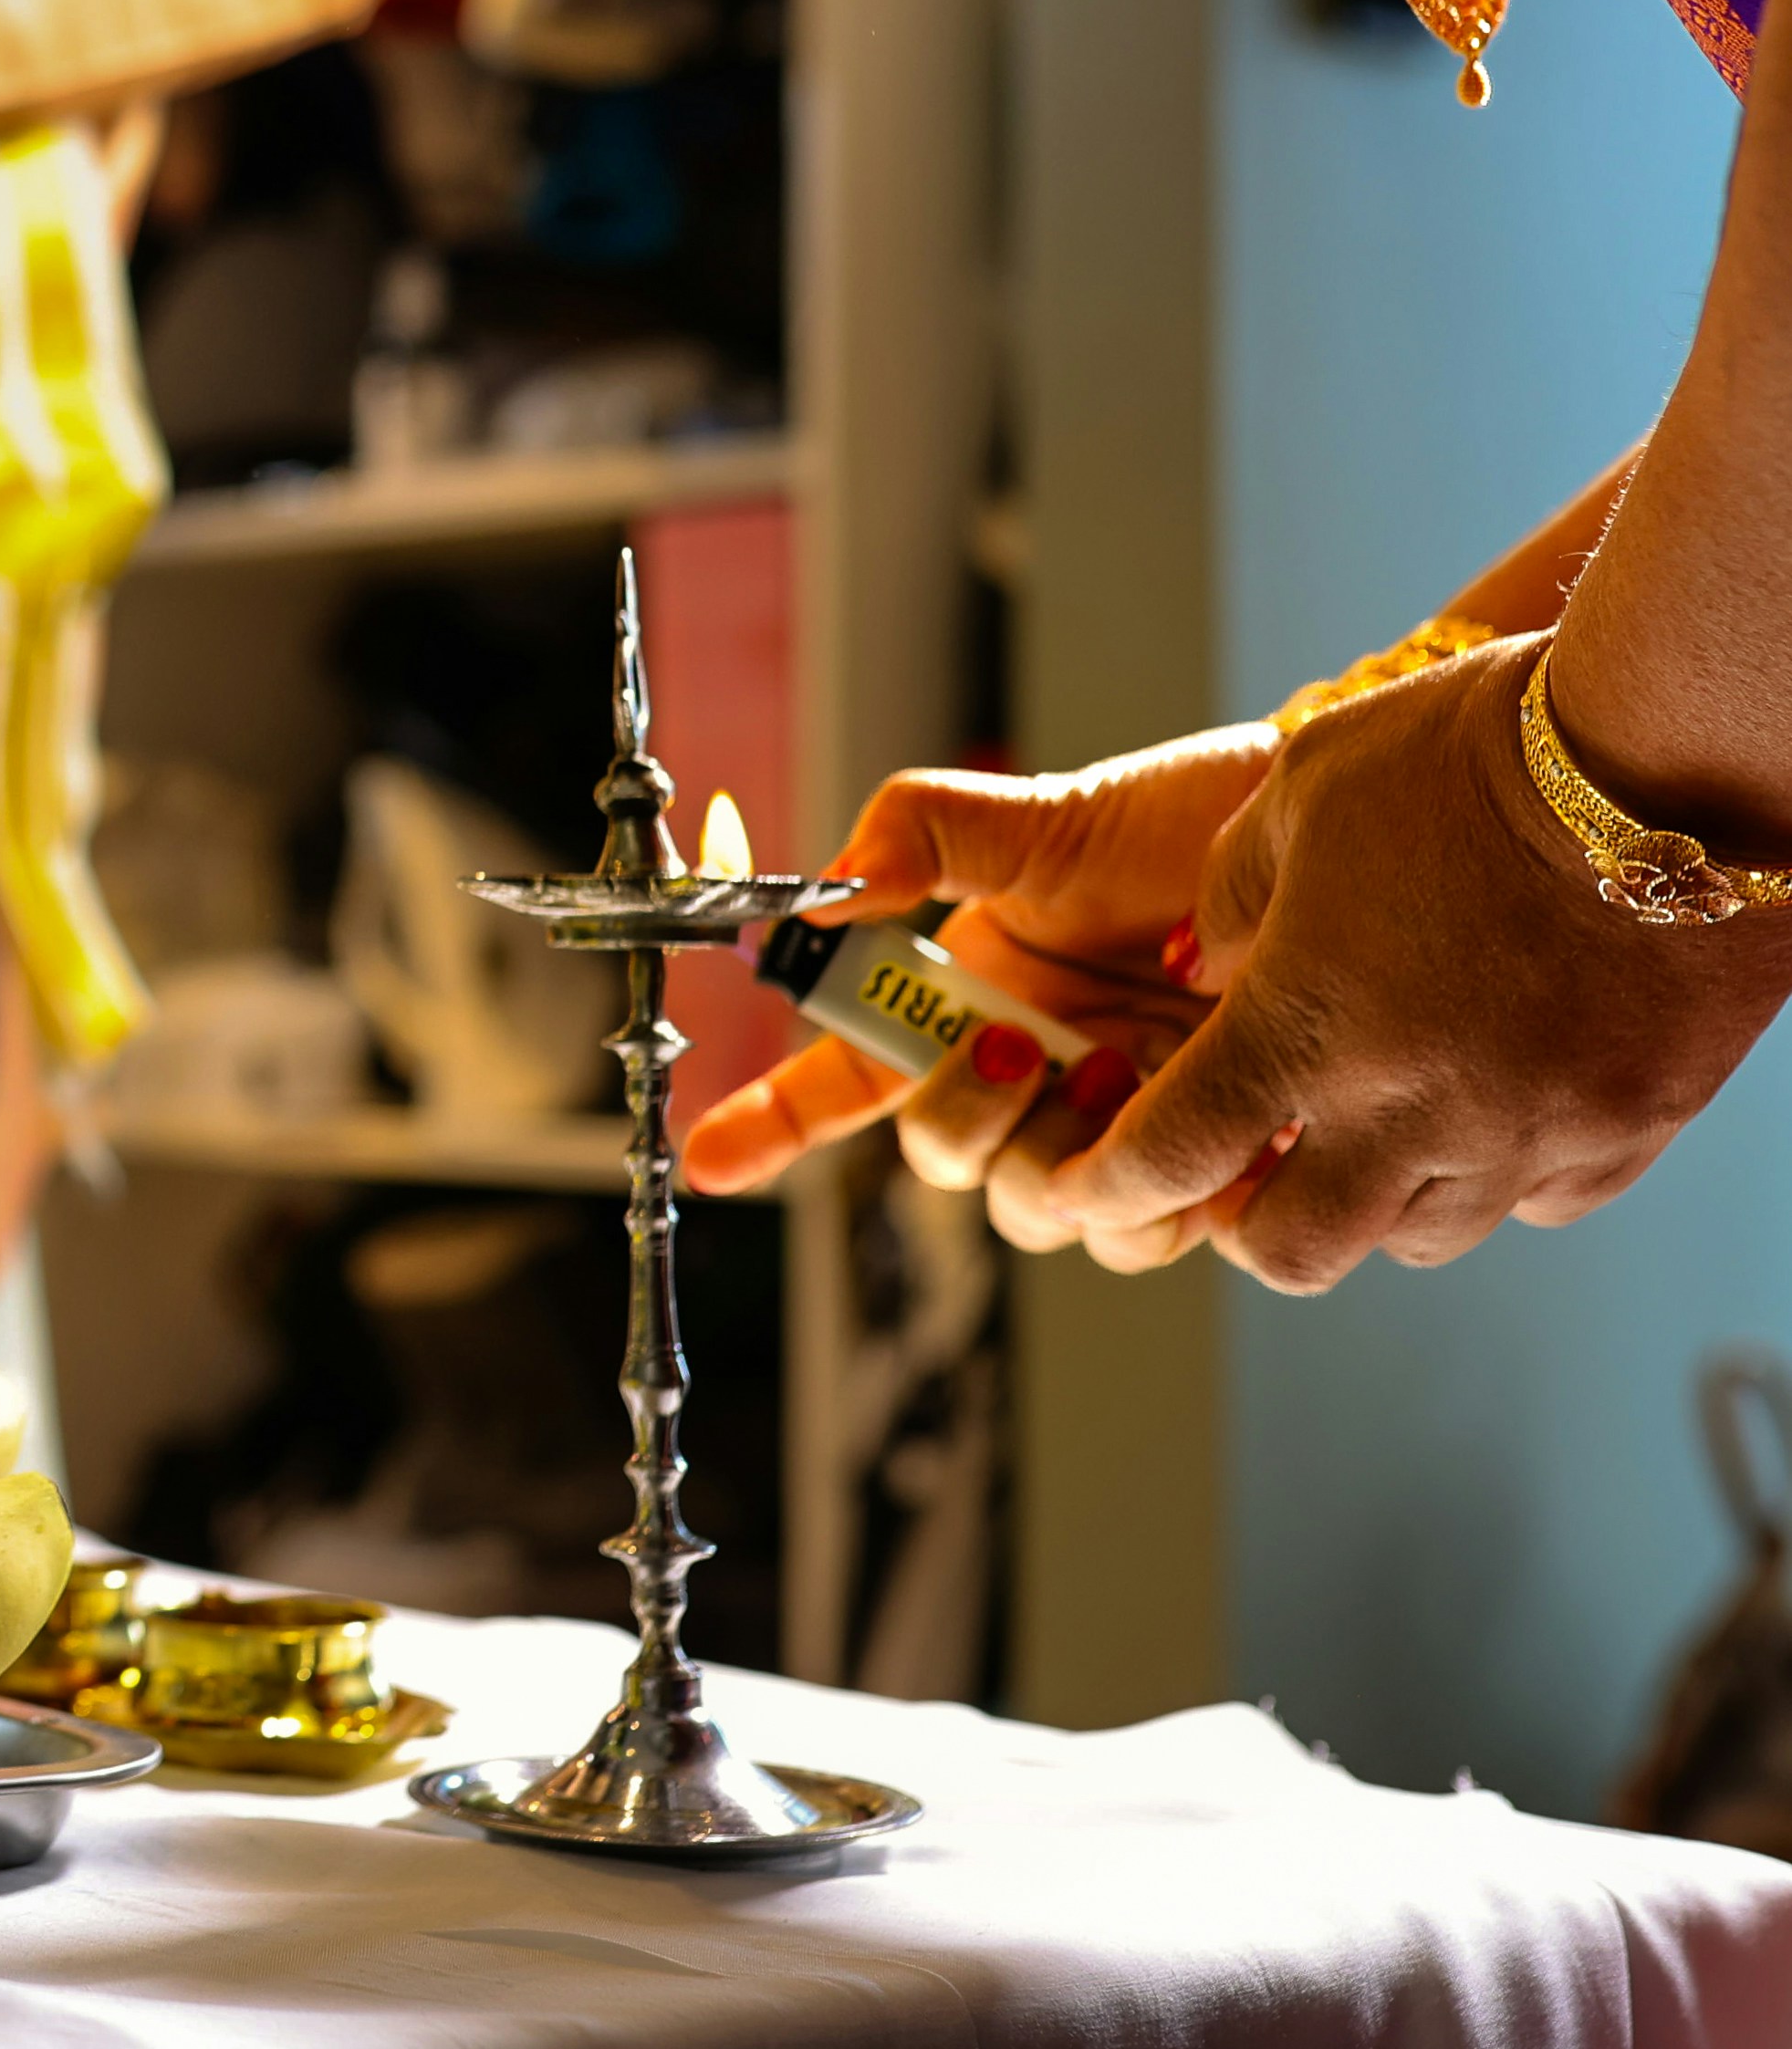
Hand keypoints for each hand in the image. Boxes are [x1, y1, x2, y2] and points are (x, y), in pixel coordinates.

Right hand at [678, 725, 1273, 1255]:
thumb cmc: (1190, 823)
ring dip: (1068, 1160)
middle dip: (963, 1121)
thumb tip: (828, 891)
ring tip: (1126, 1075)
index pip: (847, 1077)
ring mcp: (1115, 1126)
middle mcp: (1029, 1076)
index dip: (769, 1123)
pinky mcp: (1204, 1163)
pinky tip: (1203, 1120)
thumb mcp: (1044, 816)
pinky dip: (1167, 1195)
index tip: (706, 1160)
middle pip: (942, 1158)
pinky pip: (1150, 1232)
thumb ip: (921, 831)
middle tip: (1019, 1053)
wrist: (1341, 855)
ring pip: (1042, 1212)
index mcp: (969, 1002)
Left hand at [1042, 636, 1791, 1288]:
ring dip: (1370, 1200)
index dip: (1107, 1190)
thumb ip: (1235, 896)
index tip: (1081, 1193)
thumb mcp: (1303, 789)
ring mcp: (1530, 1132)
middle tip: (1242, 1172)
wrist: (1672, 754)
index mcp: (1302, 1032)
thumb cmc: (1466, 749)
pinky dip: (1493, 1176)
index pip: (1168, 1162)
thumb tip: (1207, 967)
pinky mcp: (1631, 1128)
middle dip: (1246, 1226)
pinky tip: (1486, 1103)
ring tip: (1365, 1128)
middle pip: (1294, 1252)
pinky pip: (1539, 1201)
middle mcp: (1411, 1111)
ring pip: (1418, 1236)